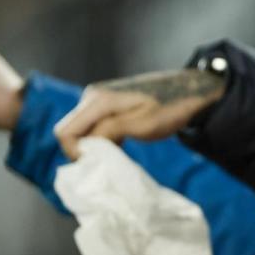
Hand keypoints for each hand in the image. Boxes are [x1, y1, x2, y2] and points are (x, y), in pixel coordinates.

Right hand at [54, 68, 224, 159]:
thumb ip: (110, 131)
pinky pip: (92, 125)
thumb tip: (85, 146)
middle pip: (69, 131)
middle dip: (82, 150)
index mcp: (98, 100)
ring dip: (93, 145)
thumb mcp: (142, 125)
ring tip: (117, 153)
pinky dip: (100, 139)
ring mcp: (98, 98)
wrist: (188, 91)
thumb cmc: (169, 108)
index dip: (75, 153)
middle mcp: (92, 96)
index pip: (65, 132)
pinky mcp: (106, 104)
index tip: (98, 163)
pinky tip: (119, 144)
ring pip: (81, 130)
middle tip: (107, 161)